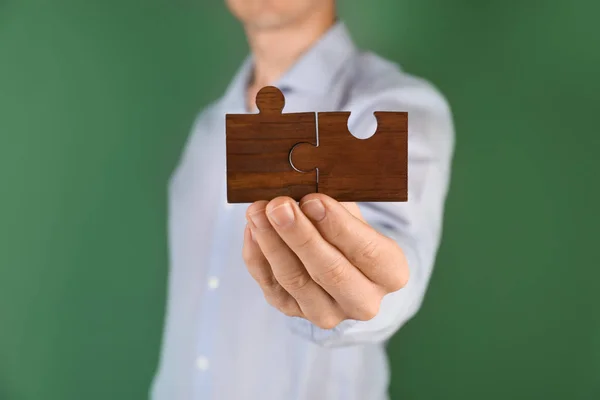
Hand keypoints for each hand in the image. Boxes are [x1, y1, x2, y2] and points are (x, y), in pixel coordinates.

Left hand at [243, 194, 409, 329]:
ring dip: (272, 243)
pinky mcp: (294, 313)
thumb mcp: (354, 215)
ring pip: (296, 281)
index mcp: (390, 273)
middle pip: (330, 272)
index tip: (312, 200)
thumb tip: (302, 192)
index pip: (367, 252)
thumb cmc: (349, 231)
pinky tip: (252, 229)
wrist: (342, 266)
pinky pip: (271, 286)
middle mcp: (363, 301)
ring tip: (257, 212)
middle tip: (279, 206)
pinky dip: (258, 256)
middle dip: (300, 236)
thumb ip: (336, 205)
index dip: (338, 226)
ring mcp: (328, 312)